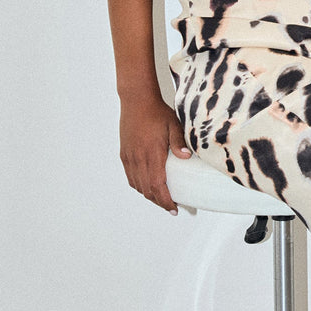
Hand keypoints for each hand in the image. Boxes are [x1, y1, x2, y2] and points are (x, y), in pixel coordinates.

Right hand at [118, 92, 191, 213]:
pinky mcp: (124, 154)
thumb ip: (178, 142)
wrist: (137, 101)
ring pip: (137, 185)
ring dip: (149, 195)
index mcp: (151, 153)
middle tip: (171, 207)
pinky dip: (138, 186)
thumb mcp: (173, 124)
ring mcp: (129, 157)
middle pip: (147, 189)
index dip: (164, 200)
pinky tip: (146, 187)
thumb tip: (185, 157)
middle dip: (159, 202)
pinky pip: (130, 176)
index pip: (157, 185)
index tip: (173, 209)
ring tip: (161, 199)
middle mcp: (138, 158)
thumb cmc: (157, 112)